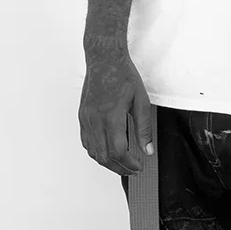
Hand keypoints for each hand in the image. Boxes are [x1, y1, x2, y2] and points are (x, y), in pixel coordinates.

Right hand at [78, 36, 153, 175]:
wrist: (104, 59)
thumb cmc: (123, 75)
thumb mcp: (141, 101)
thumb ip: (144, 128)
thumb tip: (148, 149)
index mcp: (111, 116)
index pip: (118, 151)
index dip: (129, 164)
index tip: (138, 167)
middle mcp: (96, 120)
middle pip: (104, 156)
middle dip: (119, 167)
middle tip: (132, 170)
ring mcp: (86, 118)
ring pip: (92, 151)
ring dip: (106, 161)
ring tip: (121, 163)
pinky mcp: (82, 116)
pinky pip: (85, 141)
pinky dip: (95, 151)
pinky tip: (106, 151)